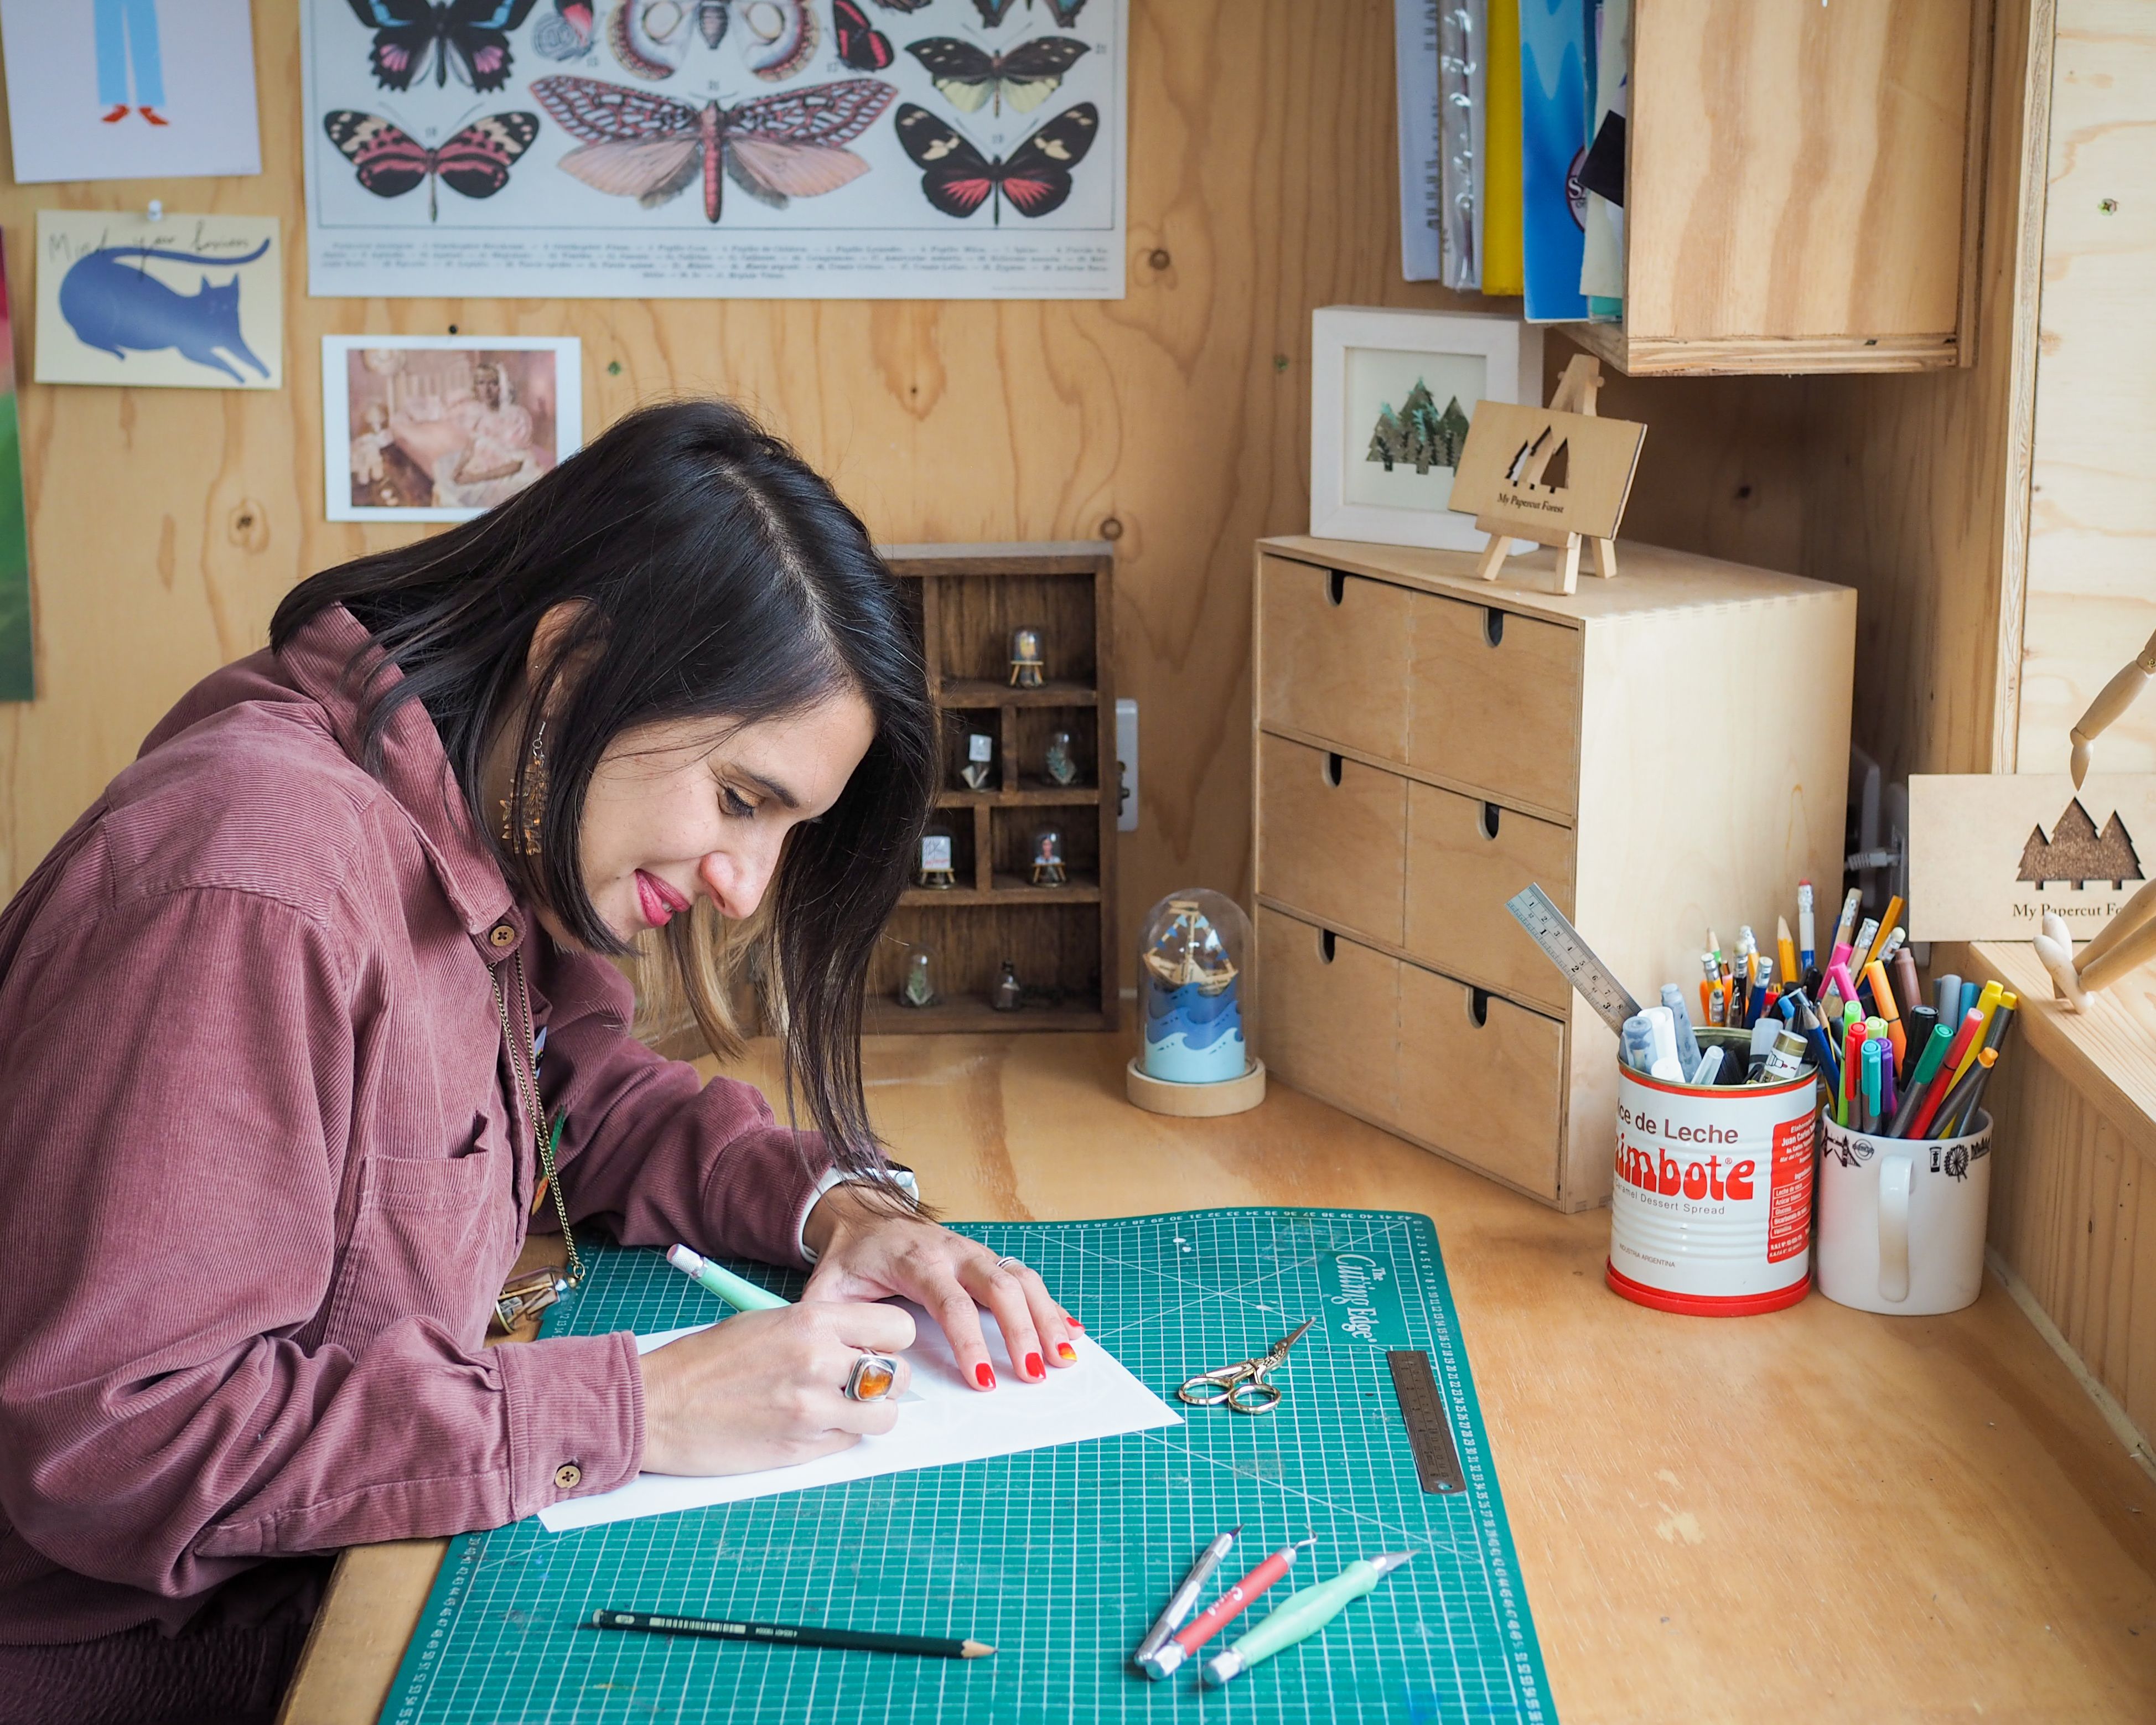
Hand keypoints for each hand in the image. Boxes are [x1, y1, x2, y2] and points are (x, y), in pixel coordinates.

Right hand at [635, 1300, 913, 1475]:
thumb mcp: (767, 1323)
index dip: (893, 1341)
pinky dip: (840, 1437)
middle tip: (861, 1383)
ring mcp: (812, 1410)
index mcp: (811, 1321)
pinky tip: (811, 1426)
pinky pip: (849, 1443)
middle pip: (898, 1375)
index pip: (897, 1328)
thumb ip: (820, 1332)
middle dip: (886, 1381)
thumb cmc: (706, 1361)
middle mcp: (819, 1362)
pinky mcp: (801, 1448)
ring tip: (843, 1409)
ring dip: (870, 1414)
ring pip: (883, 1417)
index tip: (880, 1347)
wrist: (657, 1405)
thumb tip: (862, 1347)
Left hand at [801, 1183, 1078, 1392]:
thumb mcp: (827, 1288)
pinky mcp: (986, 1258)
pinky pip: (1025, 1277)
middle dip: (1022, 1331)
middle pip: (999, 1286)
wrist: (862, 1215)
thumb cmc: (849, 1259)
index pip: (951, 1303)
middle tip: (1035, 1374)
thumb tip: (846, 1365)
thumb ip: (829, 1322)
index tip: (984, 1379)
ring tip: (1065, 1358)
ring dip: (1046, 1318)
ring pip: (1021, 1278)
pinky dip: (1051, 1305)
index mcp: (915, 1260)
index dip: (970, 1342)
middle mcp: (952, 1251)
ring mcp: (974, 1252)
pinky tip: (1071, 1331)